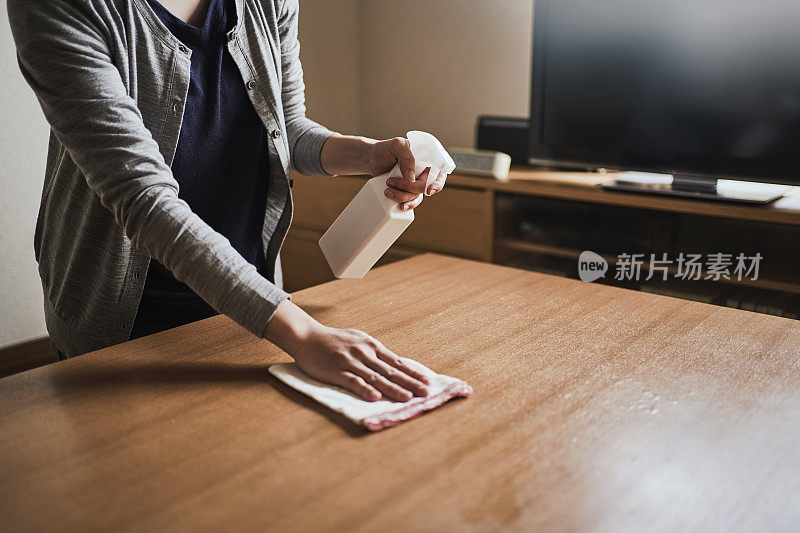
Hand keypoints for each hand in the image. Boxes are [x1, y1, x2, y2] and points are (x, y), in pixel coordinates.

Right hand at [293, 326, 430, 401]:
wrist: (307, 336)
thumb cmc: (334, 340)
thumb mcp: (358, 340)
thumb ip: (374, 352)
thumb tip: (394, 363)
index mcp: (371, 346)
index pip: (396, 362)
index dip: (412, 372)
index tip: (427, 381)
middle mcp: (364, 354)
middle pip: (391, 371)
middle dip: (410, 383)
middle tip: (426, 392)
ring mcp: (351, 363)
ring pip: (376, 378)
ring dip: (393, 388)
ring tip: (407, 397)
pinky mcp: (337, 372)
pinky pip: (353, 382)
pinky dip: (365, 390)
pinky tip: (375, 397)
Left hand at [368, 137, 448, 209]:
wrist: (371, 159)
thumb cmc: (386, 149)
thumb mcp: (397, 145)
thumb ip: (407, 157)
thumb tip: (412, 179)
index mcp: (427, 160)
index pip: (440, 173)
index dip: (438, 183)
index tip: (429, 190)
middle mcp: (424, 173)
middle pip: (426, 187)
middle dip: (410, 188)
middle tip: (392, 182)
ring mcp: (415, 183)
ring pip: (417, 196)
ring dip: (403, 196)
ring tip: (387, 190)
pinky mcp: (406, 191)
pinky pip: (411, 201)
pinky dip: (407, 205)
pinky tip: (401, 206)